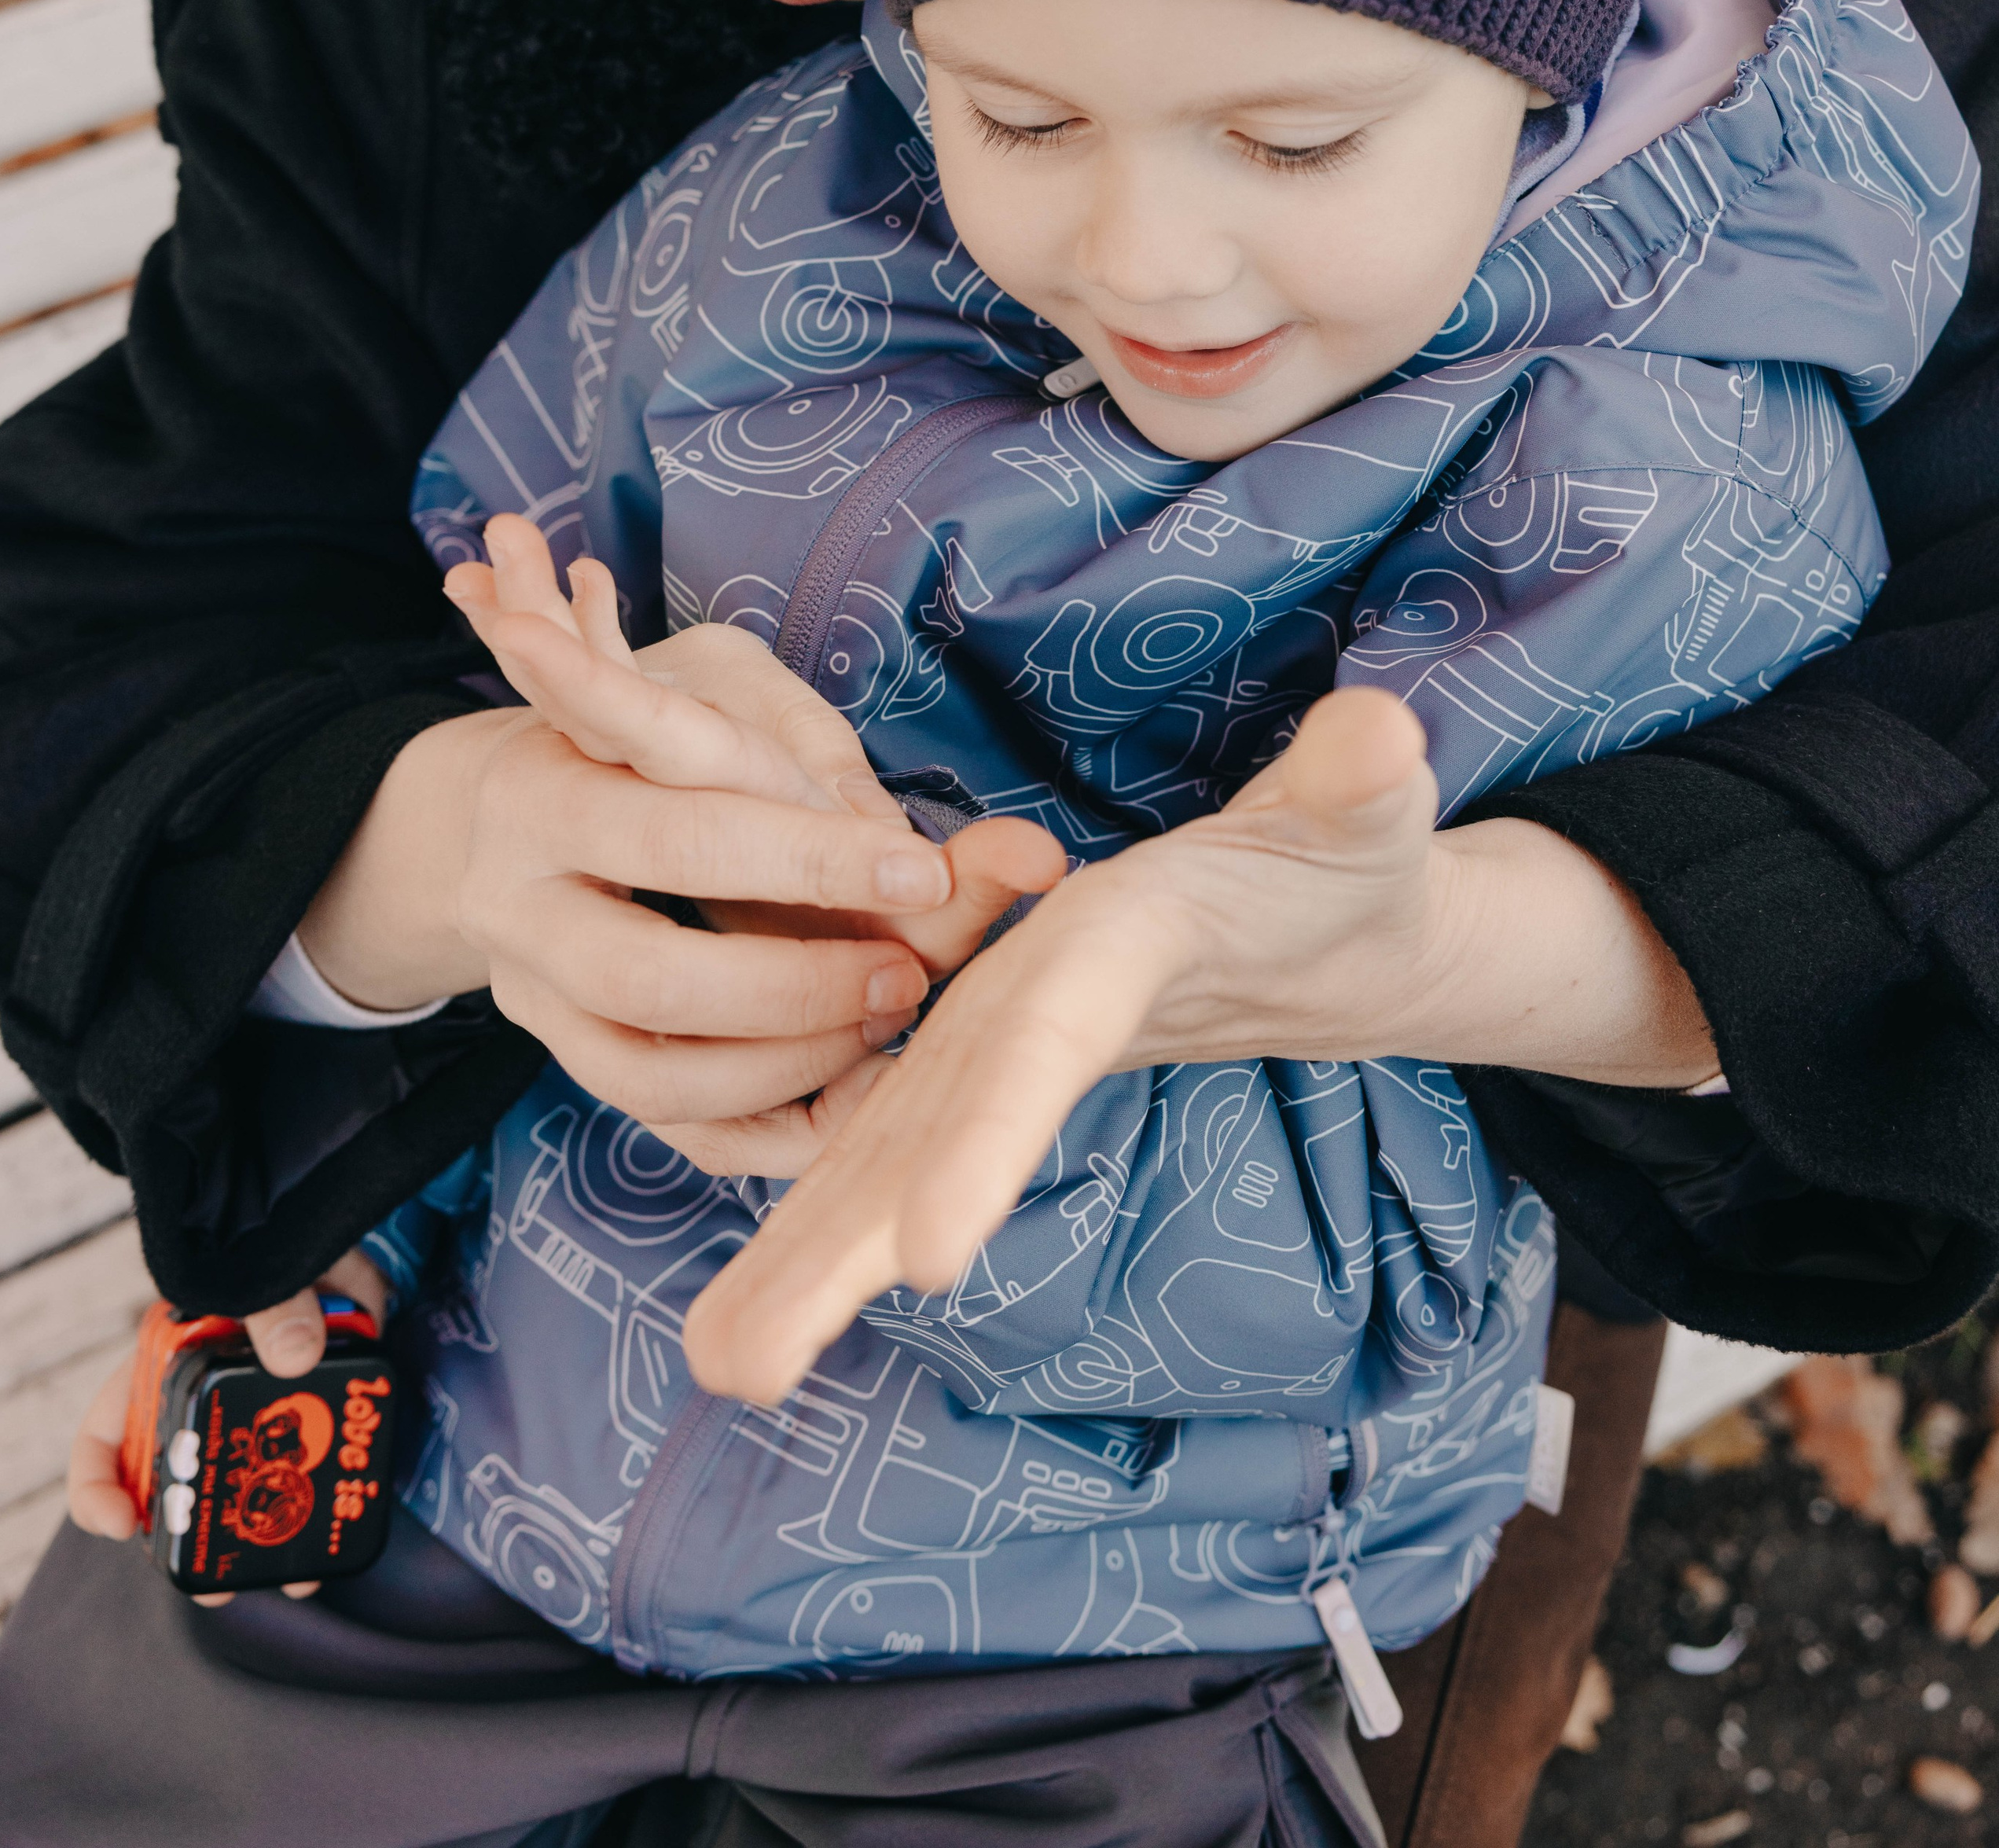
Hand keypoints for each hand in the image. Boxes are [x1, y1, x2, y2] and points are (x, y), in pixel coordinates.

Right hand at [67, 1247, 389, 1604]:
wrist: (338, 1232)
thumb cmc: (280, 1244)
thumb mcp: (263, 1266)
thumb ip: (276, 1301)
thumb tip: (299, 1353)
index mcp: (163, 1369)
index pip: (106, 1440)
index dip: (99, 1488)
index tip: (118, 1521)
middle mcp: (202, 1404)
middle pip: (177, 1487)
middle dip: (195, 1541)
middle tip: (218, 1586)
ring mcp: (256, 1416)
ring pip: (247, 1491)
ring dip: (267, 1534)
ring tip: (293, 1575)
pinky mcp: (312, 1416)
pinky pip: (311, 1472)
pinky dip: (325, 1504)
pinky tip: (340, 1533)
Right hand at [439, 519, 1064, 1166]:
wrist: (520, 801)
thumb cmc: (649, 724)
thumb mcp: (722, 687)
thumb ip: (812, 756)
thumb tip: (920, 849)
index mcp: (544, 779)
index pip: (681, 832)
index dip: (810, 858)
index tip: (925, 869)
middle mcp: (515, 901)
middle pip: (652, 977)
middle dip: (800, 985)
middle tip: (910, 972)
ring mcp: (534, 995)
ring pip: (652, 1074)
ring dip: (791, 1059)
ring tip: (886, 1015)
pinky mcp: (572, 1057)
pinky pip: (673, 1125)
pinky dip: (777, 1119)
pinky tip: (859, 1081)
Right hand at [680, 685, 1714, 1403]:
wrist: (1297, 889)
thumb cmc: (1336, 860)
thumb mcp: (1365, 828)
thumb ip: (1364, 787)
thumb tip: (1385, 738)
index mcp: (1109, 936)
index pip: (1041, 1043)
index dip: (984, 1142)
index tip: (928, 1258)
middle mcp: (1022, 993)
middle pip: (916, 1122)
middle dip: (824, 1239)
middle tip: (731, 1359)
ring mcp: (990, 1047)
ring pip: (877, 1161)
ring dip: (799, 1262)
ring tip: (720, 1367)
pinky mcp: (983, 1090)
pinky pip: (890, 1172)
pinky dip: (820, 1244)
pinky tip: (746, 1335)